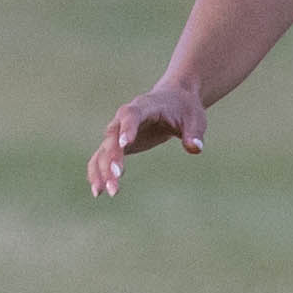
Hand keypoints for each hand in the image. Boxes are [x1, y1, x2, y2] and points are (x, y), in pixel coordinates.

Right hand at [88, 79, 209, 195]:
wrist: (173, 100)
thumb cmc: (185, 109)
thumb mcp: (195, 119)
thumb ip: (194, 133)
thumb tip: (195, 148)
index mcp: (144, 107)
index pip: (131, 116)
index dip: (127, 129)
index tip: (125, 145)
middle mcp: (123, 119)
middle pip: (112, 136)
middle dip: (112, 156)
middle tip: (117, 177)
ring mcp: (117, 132)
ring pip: (103, 150)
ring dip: (101, 170)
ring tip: (102, 192)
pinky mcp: (116, 145)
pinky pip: (101, 158)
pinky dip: (96, 173)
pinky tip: (98, 192)